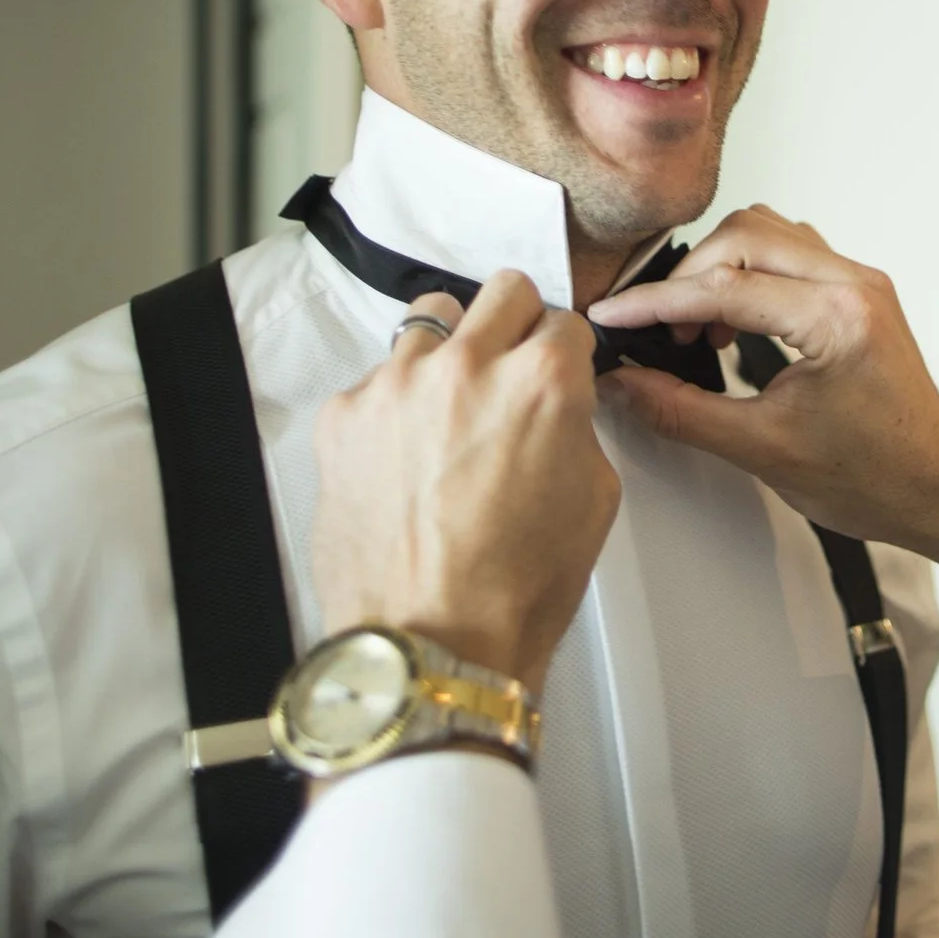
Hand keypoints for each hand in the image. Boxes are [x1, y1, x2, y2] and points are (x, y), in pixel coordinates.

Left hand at [310, 272, 619, 698]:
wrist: (429, 645)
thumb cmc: (513, 589)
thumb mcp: (594, 499)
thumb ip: (576, 425)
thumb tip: (558, 404)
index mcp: (542, 381)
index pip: (564, 321)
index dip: (564, 354)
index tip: (555, 374)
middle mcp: (467, 365)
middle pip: (502, 292)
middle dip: (515, 327)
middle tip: (510, 373)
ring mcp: (396, 385)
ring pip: (431, 320)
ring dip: (450, 354)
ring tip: (450, 415)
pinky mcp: (344, 416)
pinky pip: (377, 380)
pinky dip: (396, 406)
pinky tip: (405, 458)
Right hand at [587, 207, 938, 616]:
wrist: (935, 489)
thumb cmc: (877, 477)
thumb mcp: (763, 451)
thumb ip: (682, 411)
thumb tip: (627, 384)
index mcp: (837, 318)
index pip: (724, 286)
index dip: (656, 301)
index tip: (615, 315)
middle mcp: (855, 285)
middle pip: (743, 236)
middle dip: (686, 277)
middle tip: (655, 328)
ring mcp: (861, 284)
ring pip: (767, 233)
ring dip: (719, 268)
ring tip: (694, 325)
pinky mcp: (858, 293)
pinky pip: (791, 252)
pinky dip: (749, 273)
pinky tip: (731, 321)